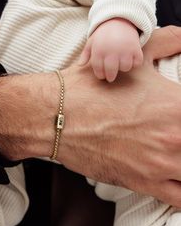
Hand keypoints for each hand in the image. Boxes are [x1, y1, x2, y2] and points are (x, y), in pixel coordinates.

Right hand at [0, 26, 180, 206]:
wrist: (57, 117)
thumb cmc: (90, 90)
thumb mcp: (131, 60)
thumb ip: (166, 42)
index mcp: (177, 106)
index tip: (177, 116)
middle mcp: (175, 137)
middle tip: (171, 132)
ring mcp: (160, 164)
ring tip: (172, 152)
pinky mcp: (143, 183)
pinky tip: (175, 178)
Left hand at [78, 18, 142, 81]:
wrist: (119, 19)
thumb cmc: (103, 34)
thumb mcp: (91, 42)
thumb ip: (85, 54)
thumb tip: (80, 65)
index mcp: (99, 51)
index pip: (98, 70)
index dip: (100, 75)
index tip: (102, 75)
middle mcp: (111, 51)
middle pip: (111, 72)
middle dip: (110, 77)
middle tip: (110, 77)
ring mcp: (124, 49)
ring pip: (125, 68)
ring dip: (123, 67)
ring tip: (121, 63)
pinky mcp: (136, 48)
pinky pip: (137, 63)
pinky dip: (135, 62)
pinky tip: (130, 58)